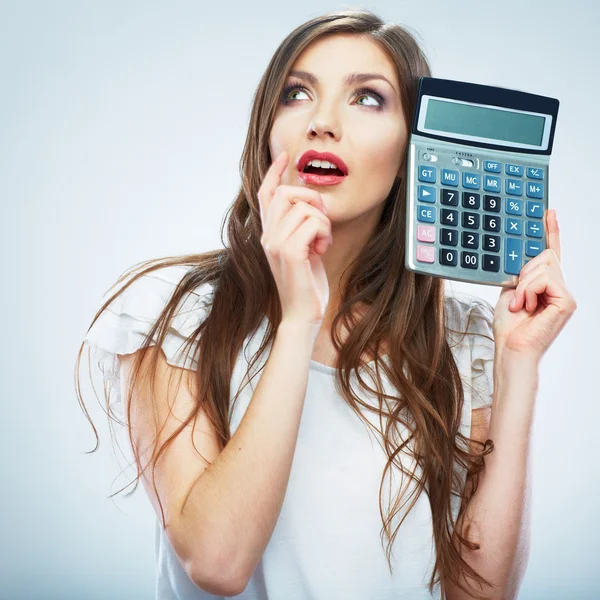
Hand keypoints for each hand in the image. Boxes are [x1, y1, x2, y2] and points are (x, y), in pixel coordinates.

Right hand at [257, 151, 331, 327]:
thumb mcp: (302, 249)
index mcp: (268, 233)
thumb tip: (310, 202)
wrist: (303, 314)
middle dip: (313, 201)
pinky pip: (314, 222)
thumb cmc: (306, 283)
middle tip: (322, 223)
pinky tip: (322, 250)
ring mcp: (275, 243)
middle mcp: (267, 235)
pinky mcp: (289, 252)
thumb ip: (299, 227)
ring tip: (321, 243)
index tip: (284, 156)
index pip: (266, 194)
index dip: (274, 172)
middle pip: (288, 193)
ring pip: (305, 207)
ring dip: (323, 223)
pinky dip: (325, 234)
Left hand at [493, 209, 576, 360]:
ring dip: (524, 285)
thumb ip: (521, 274)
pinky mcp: (567, 300)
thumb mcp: (510, 291)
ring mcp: (564, 294)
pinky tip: (527, 306)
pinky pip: (545, 279)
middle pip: (545, 256)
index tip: (549, 213)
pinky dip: (530, 290)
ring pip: (544, 266)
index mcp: (545, 285)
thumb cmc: (509, 326)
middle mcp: (558, 288)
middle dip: (525, 273)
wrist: (511, 347)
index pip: (551, 253)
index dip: (551, 232)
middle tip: (517, 296)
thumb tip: (524, 260)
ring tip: (521, 305)